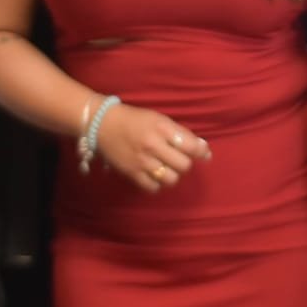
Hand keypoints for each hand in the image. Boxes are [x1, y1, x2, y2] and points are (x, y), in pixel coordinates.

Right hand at [96, 103, 211, 193]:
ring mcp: (142, 161)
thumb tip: (204, 149)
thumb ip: (181, 133)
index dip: (201, 152)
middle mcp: (152, 145)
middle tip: (179, 158)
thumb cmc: (135, 120)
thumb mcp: (159, 119)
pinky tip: (155, 175)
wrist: (102, 125)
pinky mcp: (132, 173)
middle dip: (185, 163)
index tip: (204, 154)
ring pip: (171, 179)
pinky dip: (158, 183)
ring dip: (173, 174)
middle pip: (183, 165)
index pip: (190, 146)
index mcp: (161, 128)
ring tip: (167, 167)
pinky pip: (153, 187)